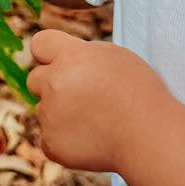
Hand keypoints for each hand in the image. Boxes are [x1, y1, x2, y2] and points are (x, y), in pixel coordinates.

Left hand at [13, 28, 160, 172]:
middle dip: (52, 85)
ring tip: (96, 120)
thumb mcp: (116, 57)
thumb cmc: (140, 94)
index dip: (49, 54)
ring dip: (61, 114)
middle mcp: (53, 83)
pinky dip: (64, 140)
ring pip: (44, 110)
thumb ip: (82, 53)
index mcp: (70, 56)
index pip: (39, 43)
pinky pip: (48, 138)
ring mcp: (49, 115)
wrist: (150, 137)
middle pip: (34, 79)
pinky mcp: (51, 143)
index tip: (59, 63)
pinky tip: (91, 139)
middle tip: (83, 96)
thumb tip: (63, 57)